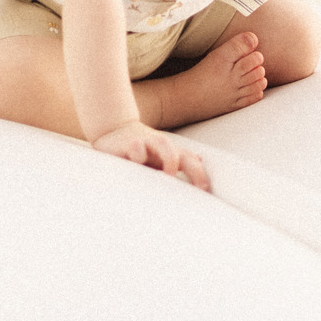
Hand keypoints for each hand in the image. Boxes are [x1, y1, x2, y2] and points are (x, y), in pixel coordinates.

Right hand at [91, 120, 210, 190]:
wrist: (113, 129)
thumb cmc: (139, 150)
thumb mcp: (158, 159)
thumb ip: (177, 164)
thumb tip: (200, 162)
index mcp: (171, 153)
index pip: (192, 162)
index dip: (201, 176)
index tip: (207, 191)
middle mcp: (162, 146)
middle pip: (184, 155)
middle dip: (195, 171)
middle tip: (200, 188)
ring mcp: (146, 142)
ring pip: (165, 145)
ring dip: (171, 160)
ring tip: (169, 175)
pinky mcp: (129, 143)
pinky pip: (137, 148)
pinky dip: (139, 156)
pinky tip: (136, 165)